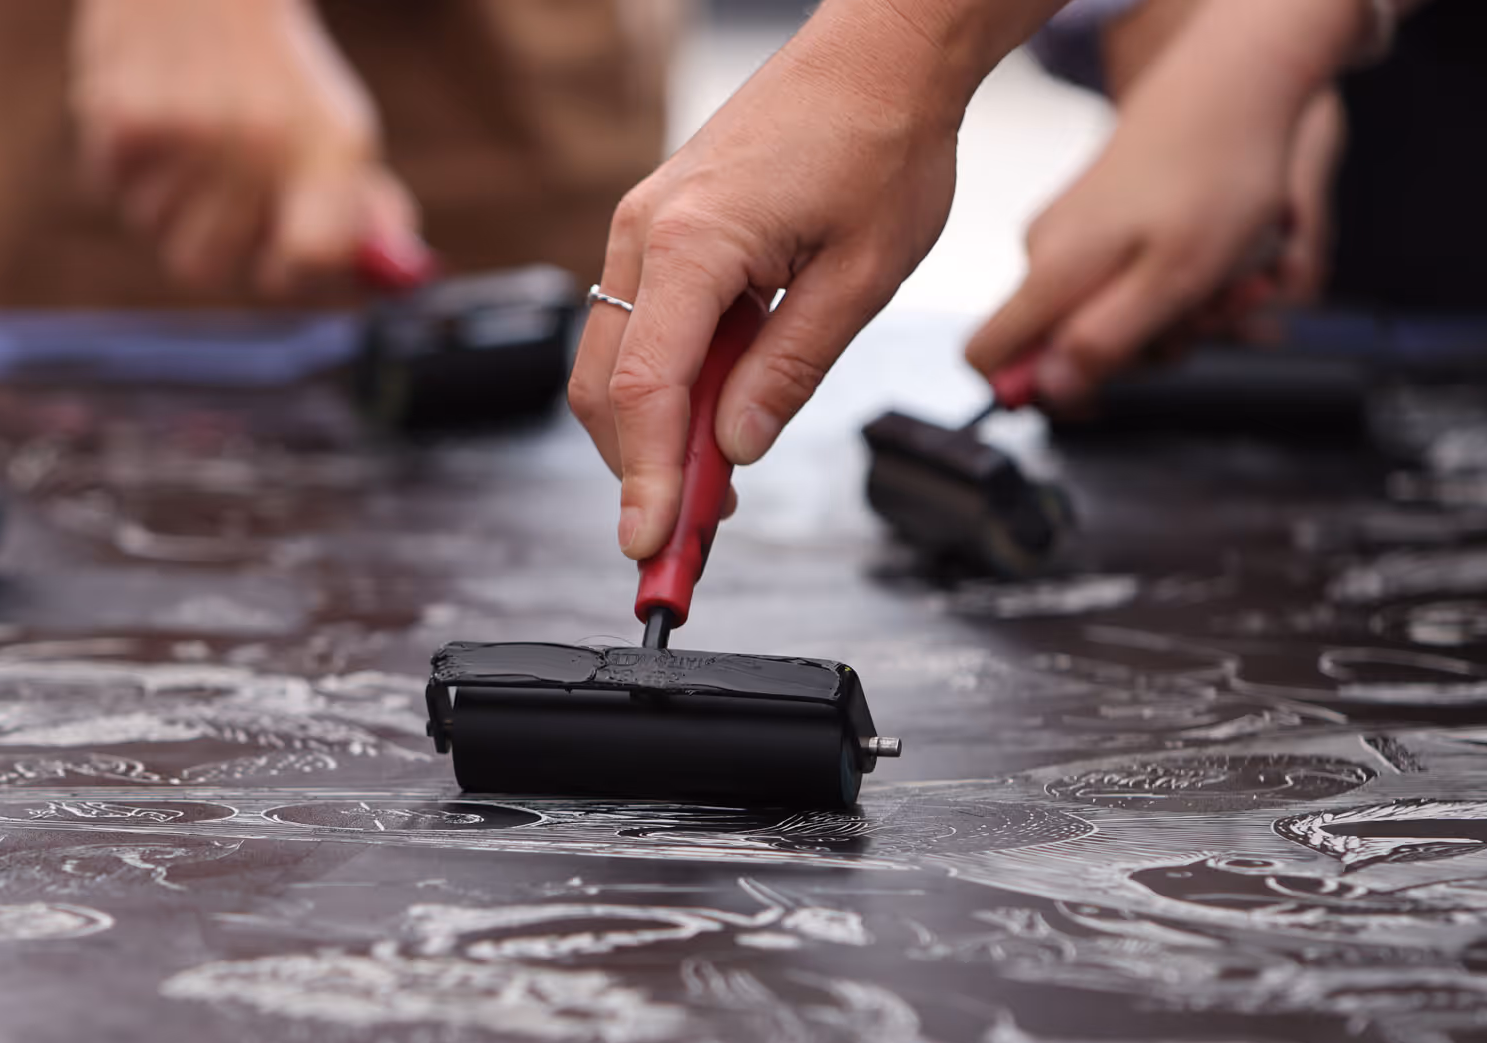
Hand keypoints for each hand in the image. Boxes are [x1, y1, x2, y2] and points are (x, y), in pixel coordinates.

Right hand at [72, 0, 423, 298]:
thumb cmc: (274, 64)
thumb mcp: (334, 124)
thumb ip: (358, 207)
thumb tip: (384, 274)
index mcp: (325, 149)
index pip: (311, 258)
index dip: (289, 271)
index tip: (282, 256)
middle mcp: (258, 145)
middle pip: (206, 267)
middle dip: (208, 243)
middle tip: (219, 198)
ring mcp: (186, 135)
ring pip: (151, 226)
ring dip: (161, 198)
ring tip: (185, 136)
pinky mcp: (122, 117)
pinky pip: (107, 185)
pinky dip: (121, 161)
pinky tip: (150, 112)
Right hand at [567, 1, 971, 561]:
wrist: (879, 54)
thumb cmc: (881, 143)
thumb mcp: (861, 277)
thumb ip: (790, 369)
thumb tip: (738, 448)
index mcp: (694, 243)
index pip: (646, 390)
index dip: (646, 480)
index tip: (652, 545)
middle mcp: (647, 231)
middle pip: (605, 387)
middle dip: (641, 469)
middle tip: (693, 532)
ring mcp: (642, 226)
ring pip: (610, 362)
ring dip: (653, 431)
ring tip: (717, 479)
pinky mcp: (657, 228)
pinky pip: (637, 325)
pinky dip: (664, 384)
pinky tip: (715, 412)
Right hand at [966, 0, 1364, 402]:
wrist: (1233, 85)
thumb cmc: (1216, 173)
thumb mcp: (1172, 280)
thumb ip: (1103, 340)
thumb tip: (1048, 390)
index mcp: (1052, 273)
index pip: (986, 359)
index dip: (1031, 394)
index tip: (1096, 394)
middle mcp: (1045, 253)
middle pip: (1056, 347)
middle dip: (1129, 354)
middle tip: (1195, 325)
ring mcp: (1069, 233)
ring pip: (1097, 313)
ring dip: (1162, 318)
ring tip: (1217, 286)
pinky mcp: (1096, 220)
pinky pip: (1118, 279)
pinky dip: (1166, 283)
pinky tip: (1208, 263)